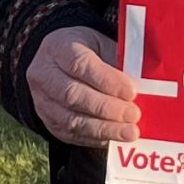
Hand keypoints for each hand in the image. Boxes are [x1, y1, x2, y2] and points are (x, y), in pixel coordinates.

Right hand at [26, 26, 139, 146]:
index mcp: (57, 47)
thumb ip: (117, 61)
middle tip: (133, 115)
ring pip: (70, 119)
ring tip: (129, 132)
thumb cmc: (87, 52)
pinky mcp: (49, 122)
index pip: (79, 64)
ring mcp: (42, 101)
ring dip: (103, 128)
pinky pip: (71, 135)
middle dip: (106, 107)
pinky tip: (114, 138)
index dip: (106, 80)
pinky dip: (95, 138)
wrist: (59, 65)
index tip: (131, 91)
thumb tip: (141, 84)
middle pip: (72, 95)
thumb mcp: (100, 45)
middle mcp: (44, 75)